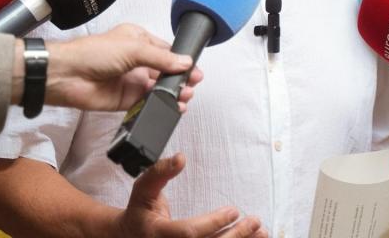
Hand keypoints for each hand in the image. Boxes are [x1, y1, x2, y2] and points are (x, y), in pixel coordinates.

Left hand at [44, 24, 203, 111]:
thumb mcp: (133, 48)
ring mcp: (131, 80)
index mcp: (137, 40)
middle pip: (164, 70)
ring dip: (172, 92)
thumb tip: (185, 62)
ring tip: (184, 97)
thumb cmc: (93, 53)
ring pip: (158, 88)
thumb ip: (161, 58)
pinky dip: (160, 105)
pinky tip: (172, 108)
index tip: (194, 68)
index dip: (180, 59)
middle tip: (192, 84)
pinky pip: (147, 103)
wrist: (67, 76)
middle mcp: (136, 60)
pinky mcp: (126, 100)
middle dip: (179, 78)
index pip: (165, 50)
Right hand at [117, 153, 266, 236]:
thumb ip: (159, 172)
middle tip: (255, 222)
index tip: (234, 210)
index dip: (213, 223)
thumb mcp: (143, 189)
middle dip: (236, 236)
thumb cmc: (140, 211)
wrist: (128, 237)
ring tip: (261, 232)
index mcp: (158, 234)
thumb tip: (180, 158)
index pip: (189, 233)